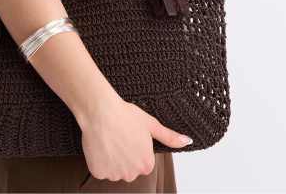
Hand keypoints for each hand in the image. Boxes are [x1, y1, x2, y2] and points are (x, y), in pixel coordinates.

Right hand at [77, 94, 192, 182]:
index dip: (137, 148)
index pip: (144, 162)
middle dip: (125, 156)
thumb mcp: (151, 124)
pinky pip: (100, 169)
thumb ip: (169, 137)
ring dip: (112, 158)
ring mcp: (114, 174)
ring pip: (114, 169)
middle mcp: (132, 174)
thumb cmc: (125, 115)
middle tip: (120, 136)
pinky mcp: (98, 172)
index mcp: (146, 164)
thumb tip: (187, 141)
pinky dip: (99, 159)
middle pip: (129, 168)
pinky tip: (101, 144)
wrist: (101, 112)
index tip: (131, 136)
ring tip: (110, 138)